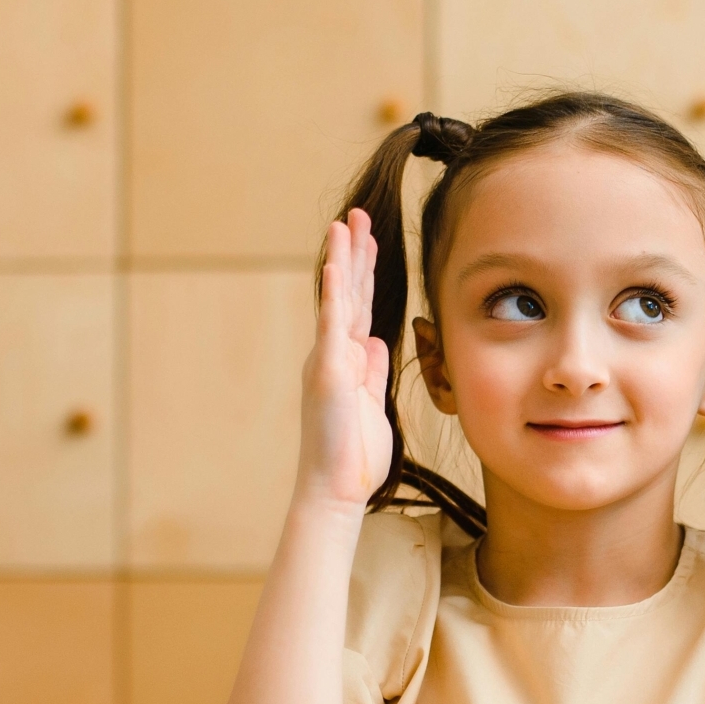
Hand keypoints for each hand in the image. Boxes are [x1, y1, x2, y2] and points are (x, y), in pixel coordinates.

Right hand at [296, 210, 394, 512]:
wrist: (336, 488)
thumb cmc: (354, 454)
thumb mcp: (372, 403)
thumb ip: (372, 370)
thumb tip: (376, 342)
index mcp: (348, 360)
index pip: (360, 306)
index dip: (365, 272)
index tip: (369, 240)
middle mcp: (334, 353)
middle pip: (350, 293)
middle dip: (355, 253)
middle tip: (356, 215)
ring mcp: (329, 359)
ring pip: (338, 300)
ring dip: (343, 260)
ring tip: (344, 224)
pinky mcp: (328, 371)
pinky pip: (332, 325)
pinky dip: (336, 293)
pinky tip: (338, 265)